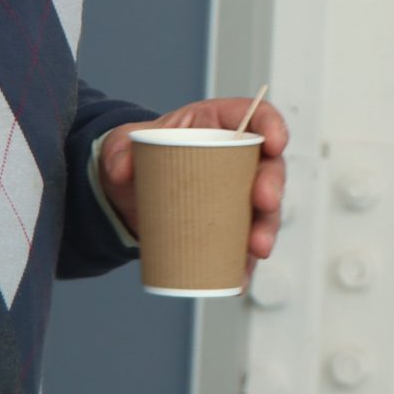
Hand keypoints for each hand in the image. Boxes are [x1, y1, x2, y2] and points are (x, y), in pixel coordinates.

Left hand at [98, 98, 288, 263]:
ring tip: (257, 248)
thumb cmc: (138, 156)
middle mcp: (235, 159)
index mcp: (216, 125)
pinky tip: (240, 277)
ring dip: (267, 228)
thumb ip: (117, 150)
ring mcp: (235, 196)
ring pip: (263, 210)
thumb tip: (121, 170)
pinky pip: (243, 247)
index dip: (272, 125)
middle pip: (268, 166)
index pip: (254, 116)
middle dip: (273, 185)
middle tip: (264, 202)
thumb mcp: (121, 144)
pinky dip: (244, 264)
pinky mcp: (227, 228)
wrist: (127, 193)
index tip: (275, 143)